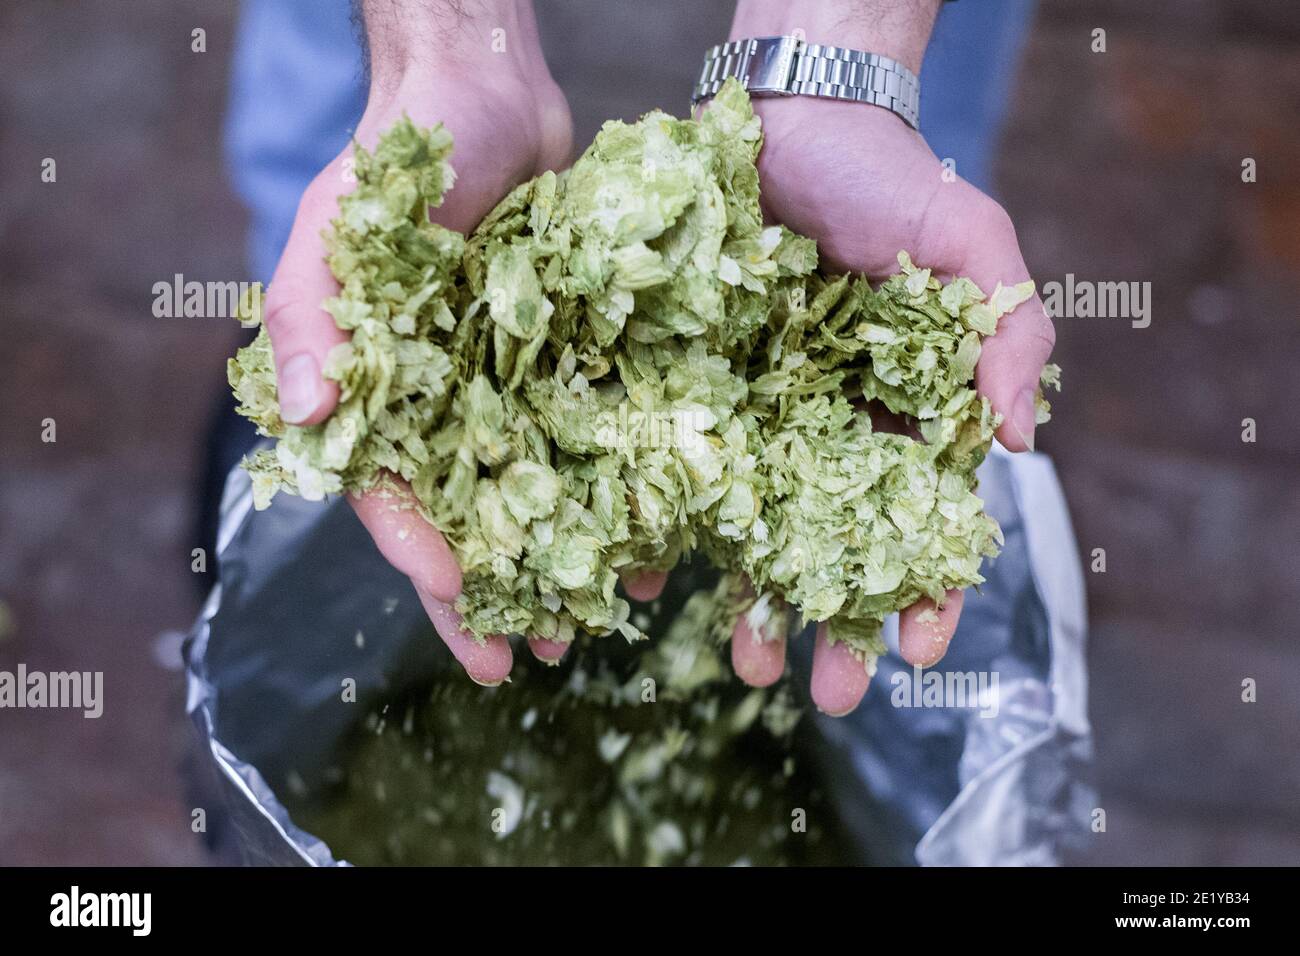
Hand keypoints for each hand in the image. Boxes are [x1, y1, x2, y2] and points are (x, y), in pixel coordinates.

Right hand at [262, 1, 571, 684]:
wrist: (486, 96)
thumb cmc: (400, 160)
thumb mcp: (339, 230)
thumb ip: (313, 319)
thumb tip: (305, 417)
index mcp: (381, 395)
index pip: (394, 495)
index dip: (426, 555)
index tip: (467, 600)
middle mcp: (447, 406)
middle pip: (469, 519)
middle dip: (497, 591)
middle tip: (531, 661)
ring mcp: (511, 388)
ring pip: (537, 495)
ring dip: (564, 559)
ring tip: (598, 622)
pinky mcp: (569, 363)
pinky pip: (591, 441)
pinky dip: (616, 488)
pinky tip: (653, 536)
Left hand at [673, 0, 1056, 714]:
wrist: (788, 119)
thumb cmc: (888, 179)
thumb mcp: (973, 245)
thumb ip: (1009, 335)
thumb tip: (1020, 441)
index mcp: (903, 413)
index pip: (921, 519)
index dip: (923, 587)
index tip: (916, 649)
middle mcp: (829, 429)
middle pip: (836, 543)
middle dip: (835, 620)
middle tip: (827, 693)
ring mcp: (756, 416)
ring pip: (756, 526)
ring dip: (753, 600)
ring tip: (745, 661)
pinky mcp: (690, 390)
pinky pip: (676, 470)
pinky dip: (664, 526)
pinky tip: (651, 583)